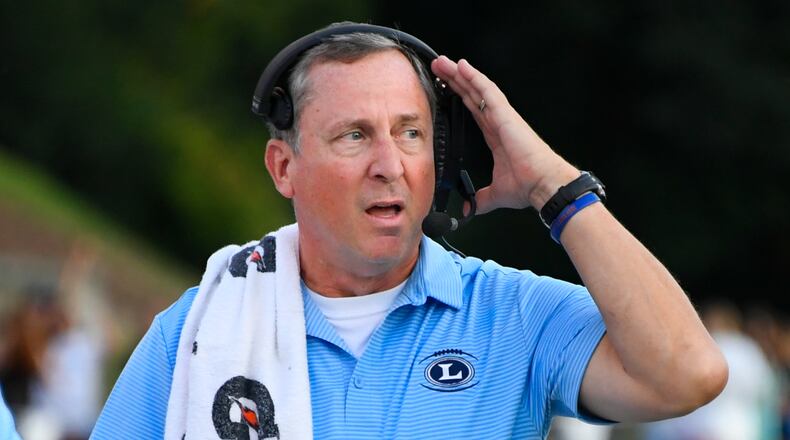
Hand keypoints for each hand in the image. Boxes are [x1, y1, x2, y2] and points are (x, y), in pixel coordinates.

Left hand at [431, 56, 578, 212]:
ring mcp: (502, 117)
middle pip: (472, 95)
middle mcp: (498, 122)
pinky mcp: (506, 115)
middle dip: (455, 81)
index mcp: (496, 136)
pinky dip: (475, 78)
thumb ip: (479, 199)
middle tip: (438, 67)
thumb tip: (468, 209)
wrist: (543, 185)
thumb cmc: (528, 186)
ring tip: (443, 62)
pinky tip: (462, 67)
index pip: (474, 111)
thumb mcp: (495, 194)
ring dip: (460, 74)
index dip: (460, 97)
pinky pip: (488, 91)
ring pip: (478, 88)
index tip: (445, 88)